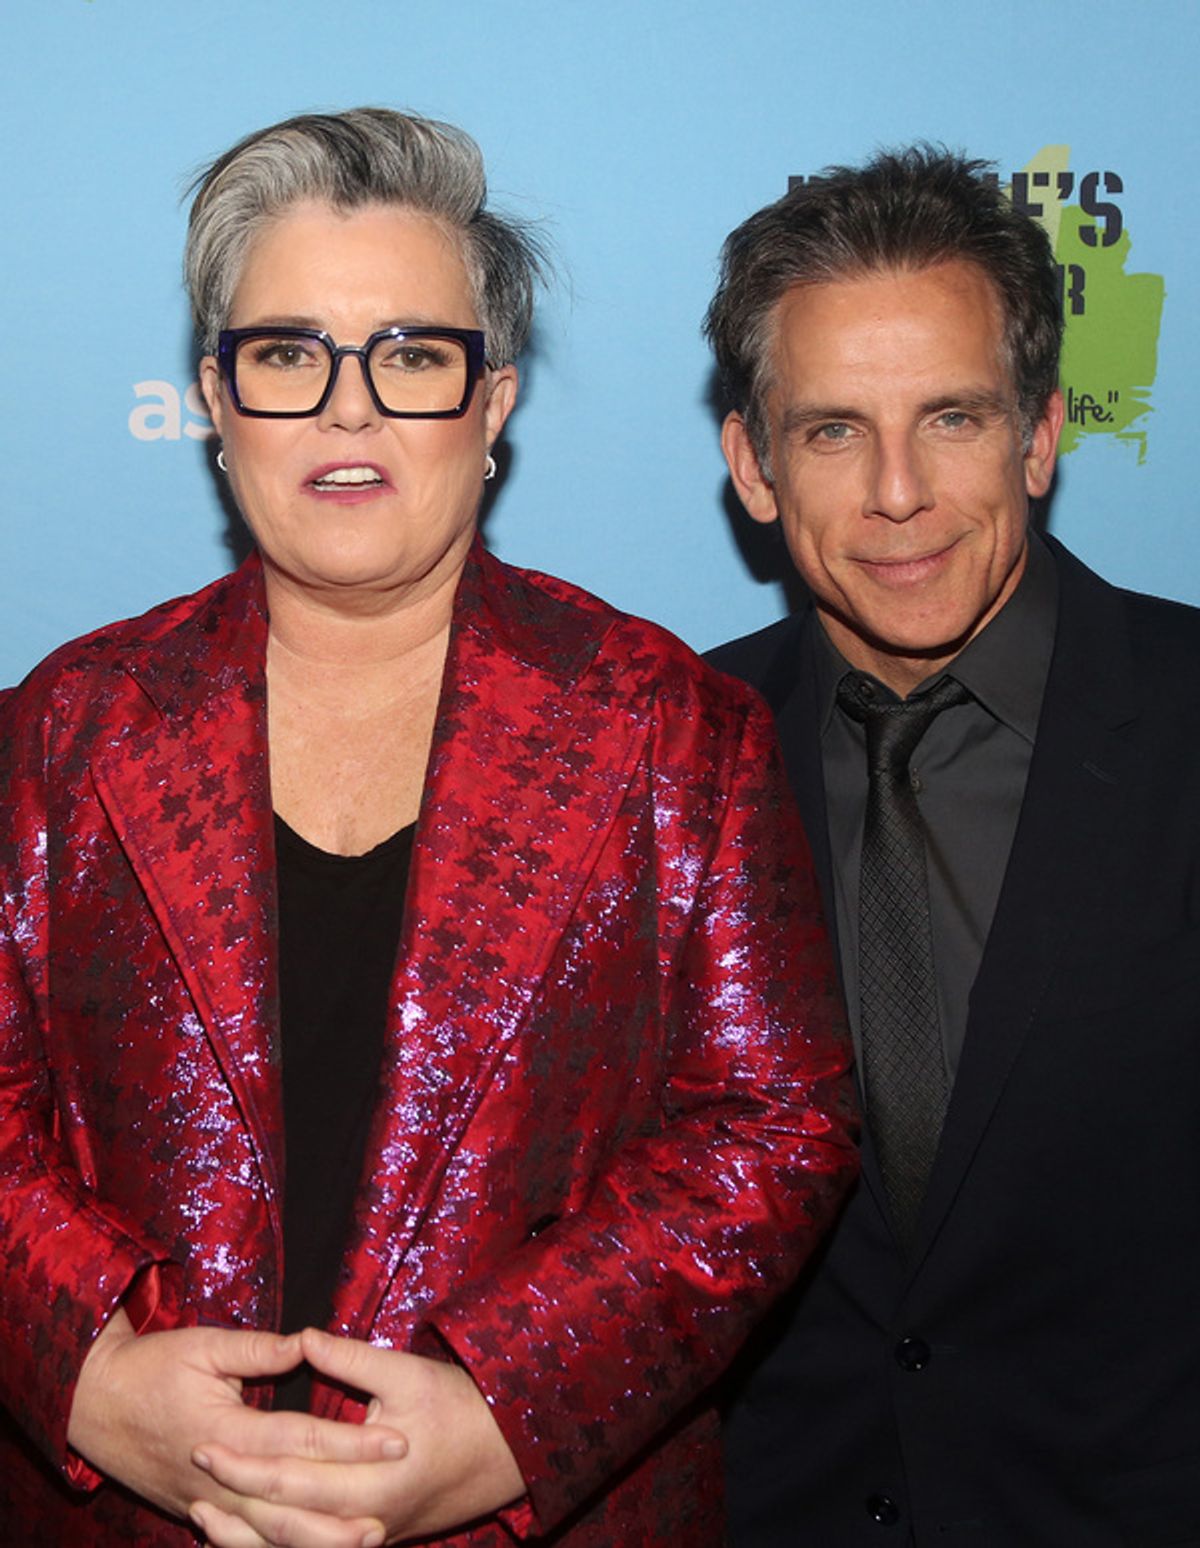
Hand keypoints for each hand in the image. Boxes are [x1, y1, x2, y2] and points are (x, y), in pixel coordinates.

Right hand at [67, 1309, 405, 1544]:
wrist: (93, 1404)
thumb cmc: (150, 1368)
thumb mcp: (202, 1345)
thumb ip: (256, 1350)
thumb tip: (306, 1343)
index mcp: (226, 1429)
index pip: (302, 1439)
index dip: (352, 1442)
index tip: (396, 1439)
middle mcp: (218, 1476)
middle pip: (289, 1504)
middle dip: (341, 1511)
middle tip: (391, 1512)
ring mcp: (205, 1502)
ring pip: (266, 1534)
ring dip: (315, 1540)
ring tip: (365, 1539)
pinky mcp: (196, 1511)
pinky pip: (242, 1540)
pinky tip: (310, 1547)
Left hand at [189, 1327, 524, 1545]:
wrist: (509, 1449)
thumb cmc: (460, 1405)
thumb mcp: (408, 1373)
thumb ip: (352, 1359)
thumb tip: (301, 1336)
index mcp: (374, 1480)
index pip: (290, 1478)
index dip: (243, 1460)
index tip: (202, 1439)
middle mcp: (368, 1521)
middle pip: (283, 1522)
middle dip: (234, 1495)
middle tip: (195, 1466)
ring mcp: (372, 1538)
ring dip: (246, 1536)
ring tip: (203, 1512)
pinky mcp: (375, 1540)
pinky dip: (276, 1545)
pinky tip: (248, 1529)